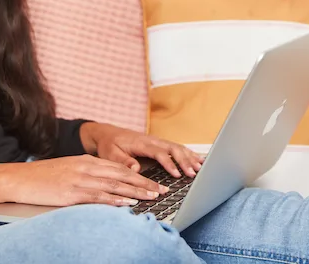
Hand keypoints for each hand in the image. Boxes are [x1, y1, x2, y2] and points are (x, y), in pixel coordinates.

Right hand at [0, 155, 168, 208]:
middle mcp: (86, 168)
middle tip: (162, 190)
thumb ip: (87, 174)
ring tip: (152, 197)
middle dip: (144, 183)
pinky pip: (99, 197)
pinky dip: (116, 200)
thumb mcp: (68, 169)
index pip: (119, 168)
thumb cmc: (42, 177)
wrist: (19, 179)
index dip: (139, 176)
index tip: (154, 183)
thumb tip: (106, 185)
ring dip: (136, 192)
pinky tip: (128, 204)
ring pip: (115, 186)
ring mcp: (80, 180)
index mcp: (86, 161)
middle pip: (122, 175)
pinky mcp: (72, 194)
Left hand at [80, 122, 204, 178]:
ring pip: (177, 147)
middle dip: (185, 160)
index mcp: (141, 143)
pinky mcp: (159, 144)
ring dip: (189, 157)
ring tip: (201, 167)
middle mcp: (152, 140)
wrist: (107, 134)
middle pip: (172, 148)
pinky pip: (176, 148)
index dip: (169, 163)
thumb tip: (136, 169)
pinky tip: (199, 160)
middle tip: (194, 173)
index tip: (177, 175)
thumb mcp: (110, 154)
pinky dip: (188, 153)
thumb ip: (123, 161)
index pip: (159, 153)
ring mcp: (157, 141)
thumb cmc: (108, 145)